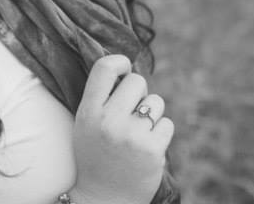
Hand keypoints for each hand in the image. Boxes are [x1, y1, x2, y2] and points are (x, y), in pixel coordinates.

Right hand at [68, 54, 173, 203]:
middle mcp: (109, 120)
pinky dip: (161, 133)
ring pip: (156, 102)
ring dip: (152, 114)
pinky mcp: (153, 150)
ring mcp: (132, 135)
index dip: (120, 62)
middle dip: (139, 93)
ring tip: (137, 134)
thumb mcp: (86, 123)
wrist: (103, 199)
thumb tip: (128, 69)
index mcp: (88, 111)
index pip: (105, 67)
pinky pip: (167, 124)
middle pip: (137, 81)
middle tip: (131, 112)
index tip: (124, 70)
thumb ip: (101, 97)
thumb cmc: (96, 155)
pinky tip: (146, 147)